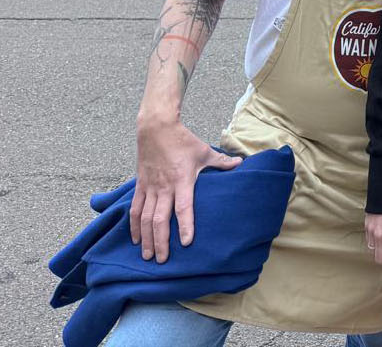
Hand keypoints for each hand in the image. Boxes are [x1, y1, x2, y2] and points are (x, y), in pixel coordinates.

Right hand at [129, 119, 240, 261]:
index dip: (185, 225)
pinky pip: (134, 208)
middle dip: (161, 241)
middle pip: (159, 219)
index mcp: (182, 180)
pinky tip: (136, 239)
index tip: (186, 242)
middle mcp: (164, 187)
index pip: (183, 208)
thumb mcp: (205, 151)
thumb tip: (242, 163)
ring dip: (146, 238)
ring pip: (144, 218)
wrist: (156, 128)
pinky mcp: (140, 185)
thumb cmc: (183, 140)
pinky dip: (133, 225)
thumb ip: (222, 162)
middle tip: (162, 260)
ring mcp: (150, 187)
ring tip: (147, 256)